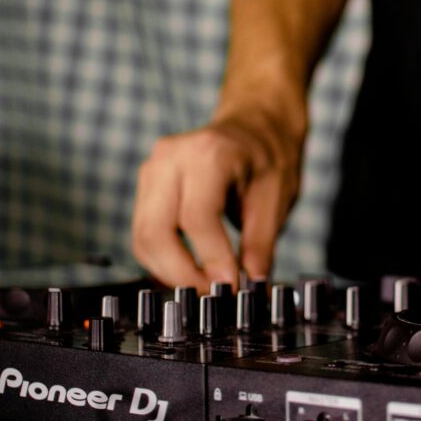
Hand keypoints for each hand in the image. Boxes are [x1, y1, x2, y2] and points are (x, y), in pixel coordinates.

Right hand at [132, 98, 305, 290]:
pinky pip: (144, 231)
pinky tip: (190, 270)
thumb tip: (251, 290)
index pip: (198, 218)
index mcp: (209, 154)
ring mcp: (152, 168)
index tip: (231, 287)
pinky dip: (162, 258)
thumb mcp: (276, 199)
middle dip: (182, 274)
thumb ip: (260, 246)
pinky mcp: (146, 184)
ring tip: (204, 286)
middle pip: (156, 231)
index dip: (212, 260)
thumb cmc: (267, 156)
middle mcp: (171, 158)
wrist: (254, 124)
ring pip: (143, 236)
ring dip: (168, 271)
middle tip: (213, 296)